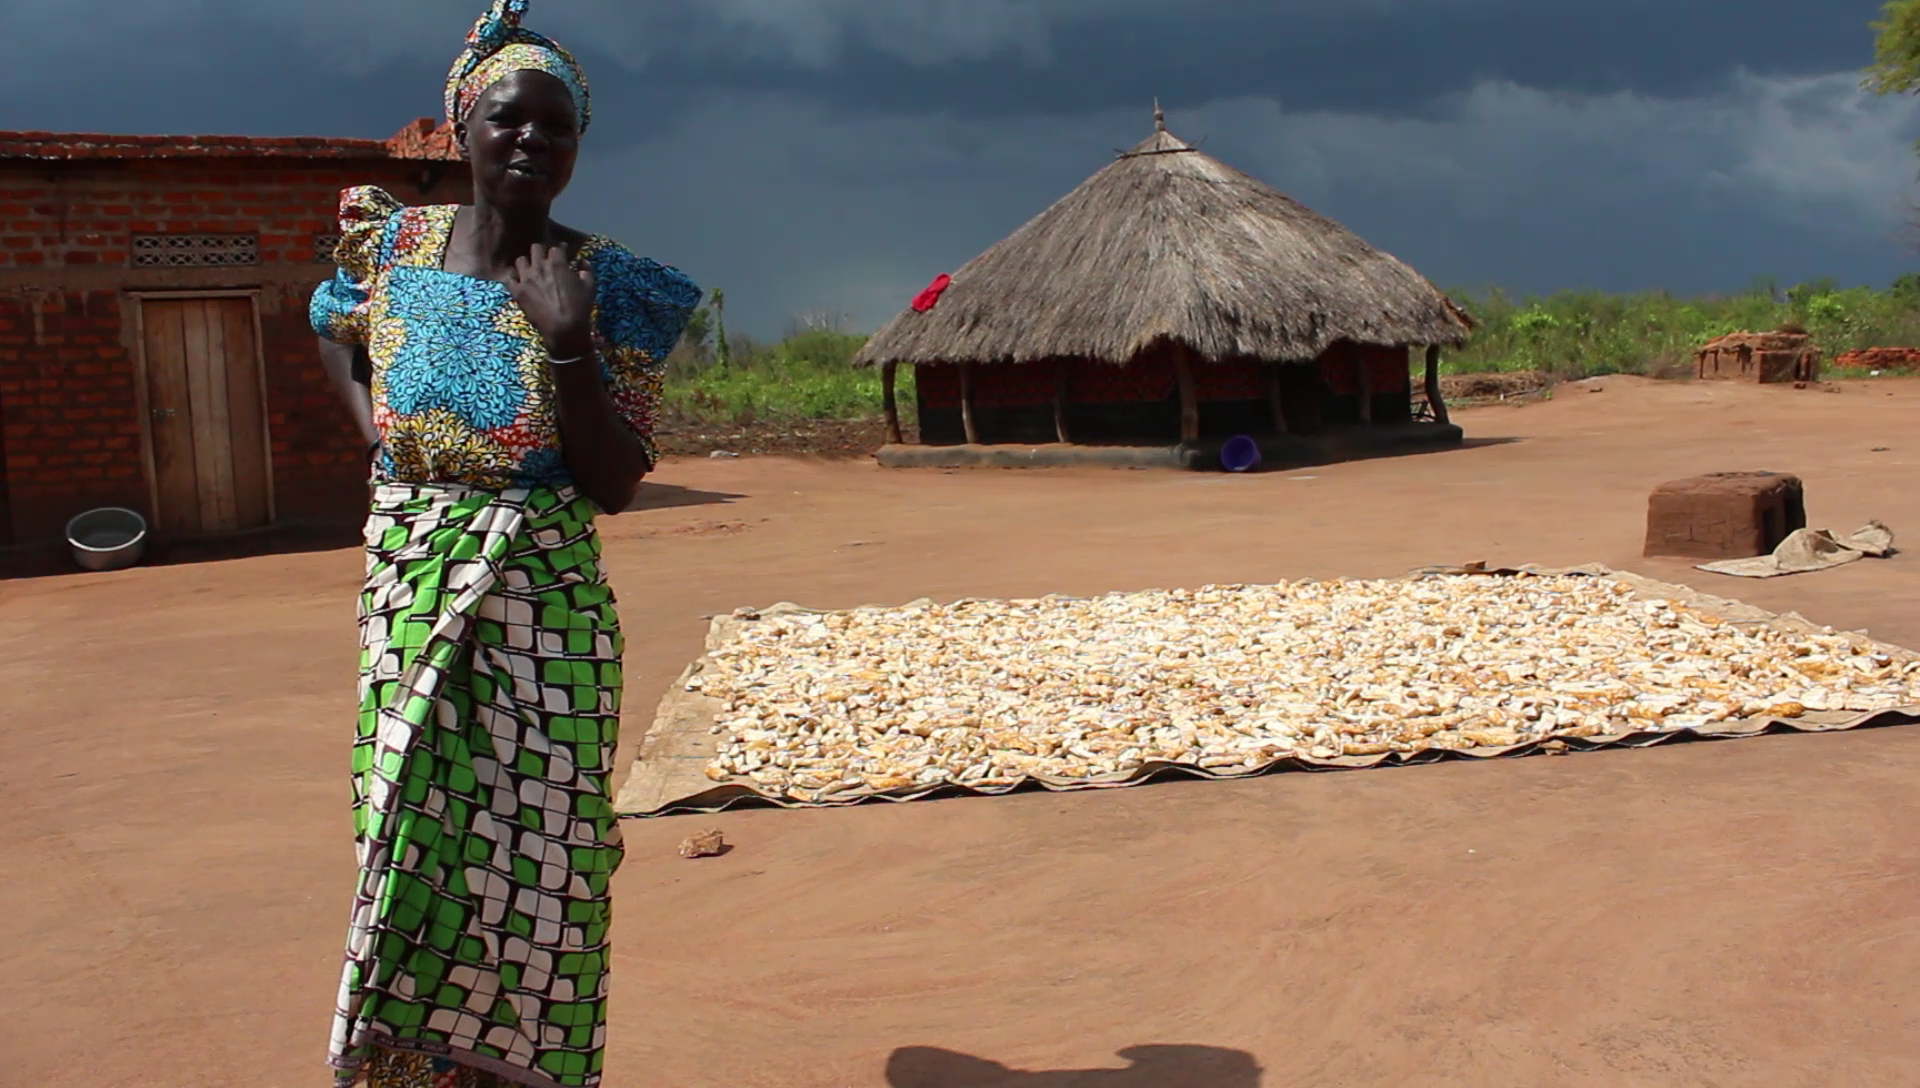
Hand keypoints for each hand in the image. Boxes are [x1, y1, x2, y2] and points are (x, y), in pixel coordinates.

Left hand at [508, 243, 595, 359]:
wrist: (564, 329)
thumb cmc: (580, 307)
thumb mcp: (589, 287)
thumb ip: (586, 270)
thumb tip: (582, 261)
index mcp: (557, 263)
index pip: (556, 247)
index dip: (560, 249)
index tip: (563, 252)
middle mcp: (539, 266)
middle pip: (536, 248)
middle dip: (542, 251)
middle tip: (546, 259)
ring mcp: (525, 279)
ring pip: (520, 260)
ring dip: (527, 262)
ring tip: (532, 269)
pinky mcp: (517, 292)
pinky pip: (510, 278)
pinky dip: (514, 278)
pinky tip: (520, 281)